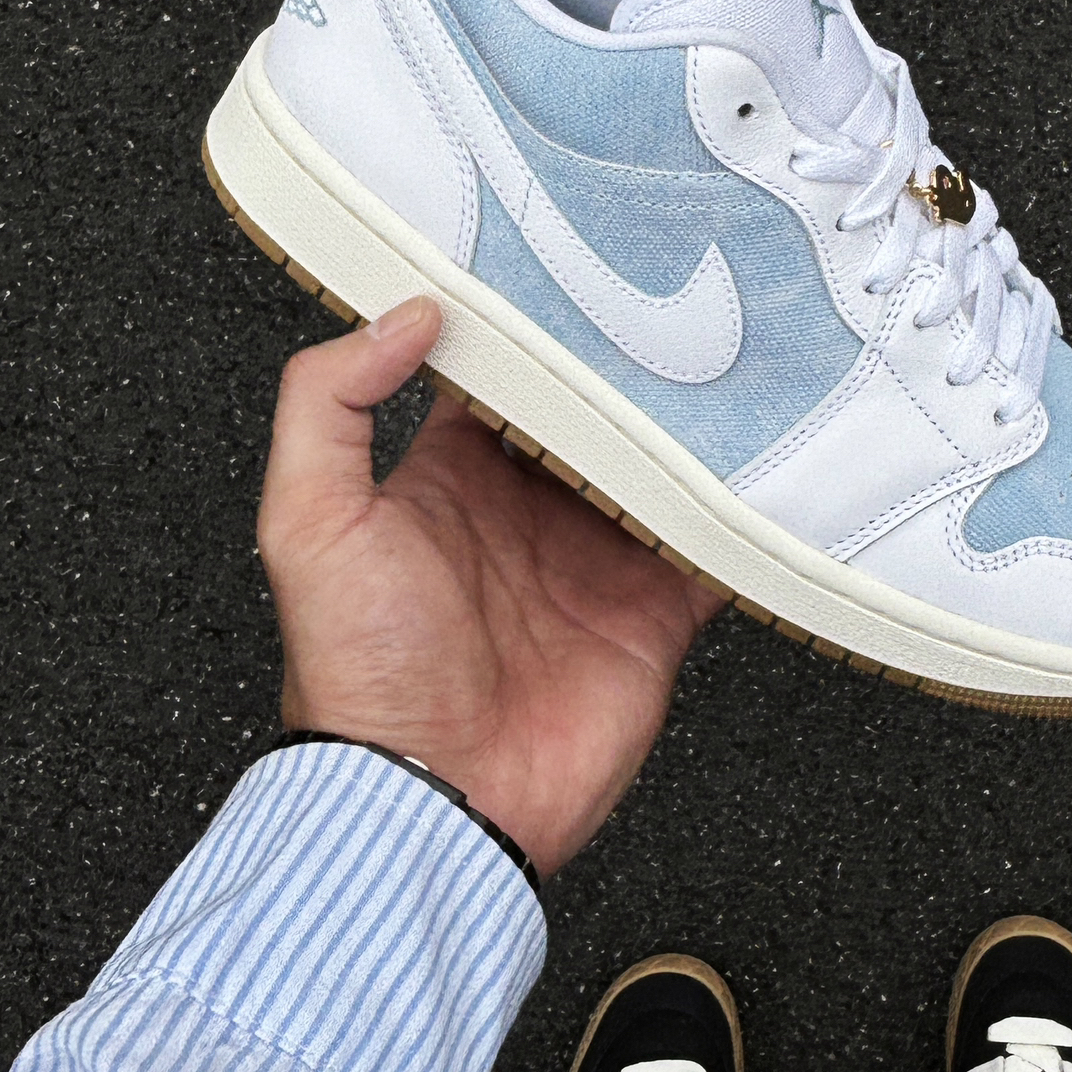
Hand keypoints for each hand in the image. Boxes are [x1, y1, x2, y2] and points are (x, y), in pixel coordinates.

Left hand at [256, 298, 721, 876]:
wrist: (437, 802)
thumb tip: (405, 313)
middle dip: (628, 365)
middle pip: (593, 414)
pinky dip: (740, 511)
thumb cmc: (359, 675)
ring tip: (732, 361)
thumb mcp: (308, 520)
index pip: (500, 381)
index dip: (530, 328)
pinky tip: (764, 464)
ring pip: (659, 467)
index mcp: (448, 482)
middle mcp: (527, 513)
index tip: (570, 268)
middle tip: (673, 299)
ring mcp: (596, 562)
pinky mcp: (654, 615)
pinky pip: (710, 547)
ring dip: (691, 427)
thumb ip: (329, 402)